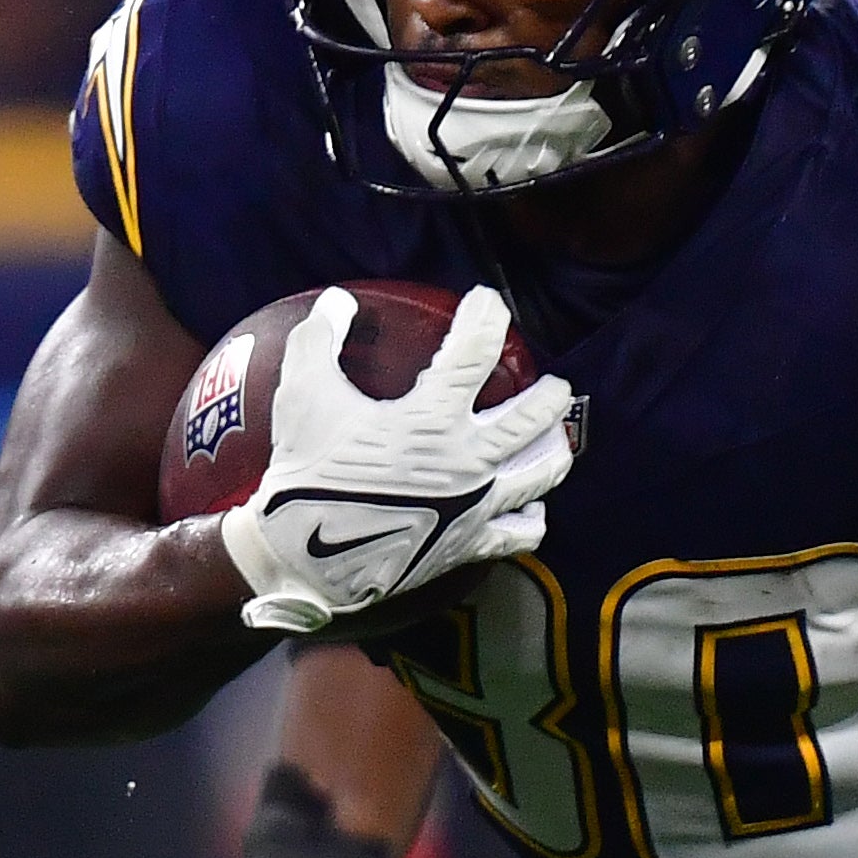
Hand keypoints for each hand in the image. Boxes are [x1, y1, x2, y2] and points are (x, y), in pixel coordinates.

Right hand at [221, 287, 574, 634]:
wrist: (304, 557)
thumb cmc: (307, 472)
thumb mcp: (303, 394)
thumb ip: (319, 340)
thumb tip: (335, 300)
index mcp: (433, 418)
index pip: (475, 351)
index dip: (486, 317)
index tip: (487, 302)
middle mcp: (468, 459)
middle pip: (534, 417)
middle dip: (550, 395)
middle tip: (553, 384)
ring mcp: (475, 505)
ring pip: (542, 473)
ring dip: (554, 450)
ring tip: (554, 439)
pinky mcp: (469, 543)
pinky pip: (521, 533)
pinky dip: (531, 518)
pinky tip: (530, 508)